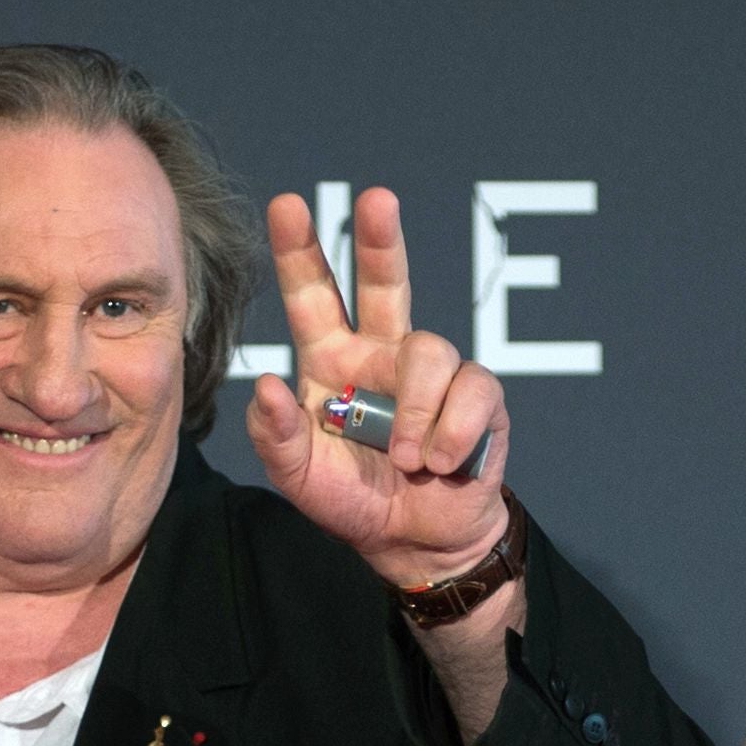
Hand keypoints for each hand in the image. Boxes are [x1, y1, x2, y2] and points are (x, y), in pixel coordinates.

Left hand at [238, 187, 514, 589]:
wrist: (417, 544)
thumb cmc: (354, 500)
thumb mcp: (298, 478)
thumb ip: (275, 436)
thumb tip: (265, 383)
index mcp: (333, 361)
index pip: (313, 296)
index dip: (299, 251)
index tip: (287, 205)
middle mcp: (383, 354)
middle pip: (387, 281)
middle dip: (381, 239)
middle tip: (377, 201)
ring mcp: (434, 374)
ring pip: (430, 351)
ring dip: (415, 411)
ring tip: (407, 459)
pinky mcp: (479, 398)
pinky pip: (472, 390)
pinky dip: (452, 431)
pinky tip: (440, 462)